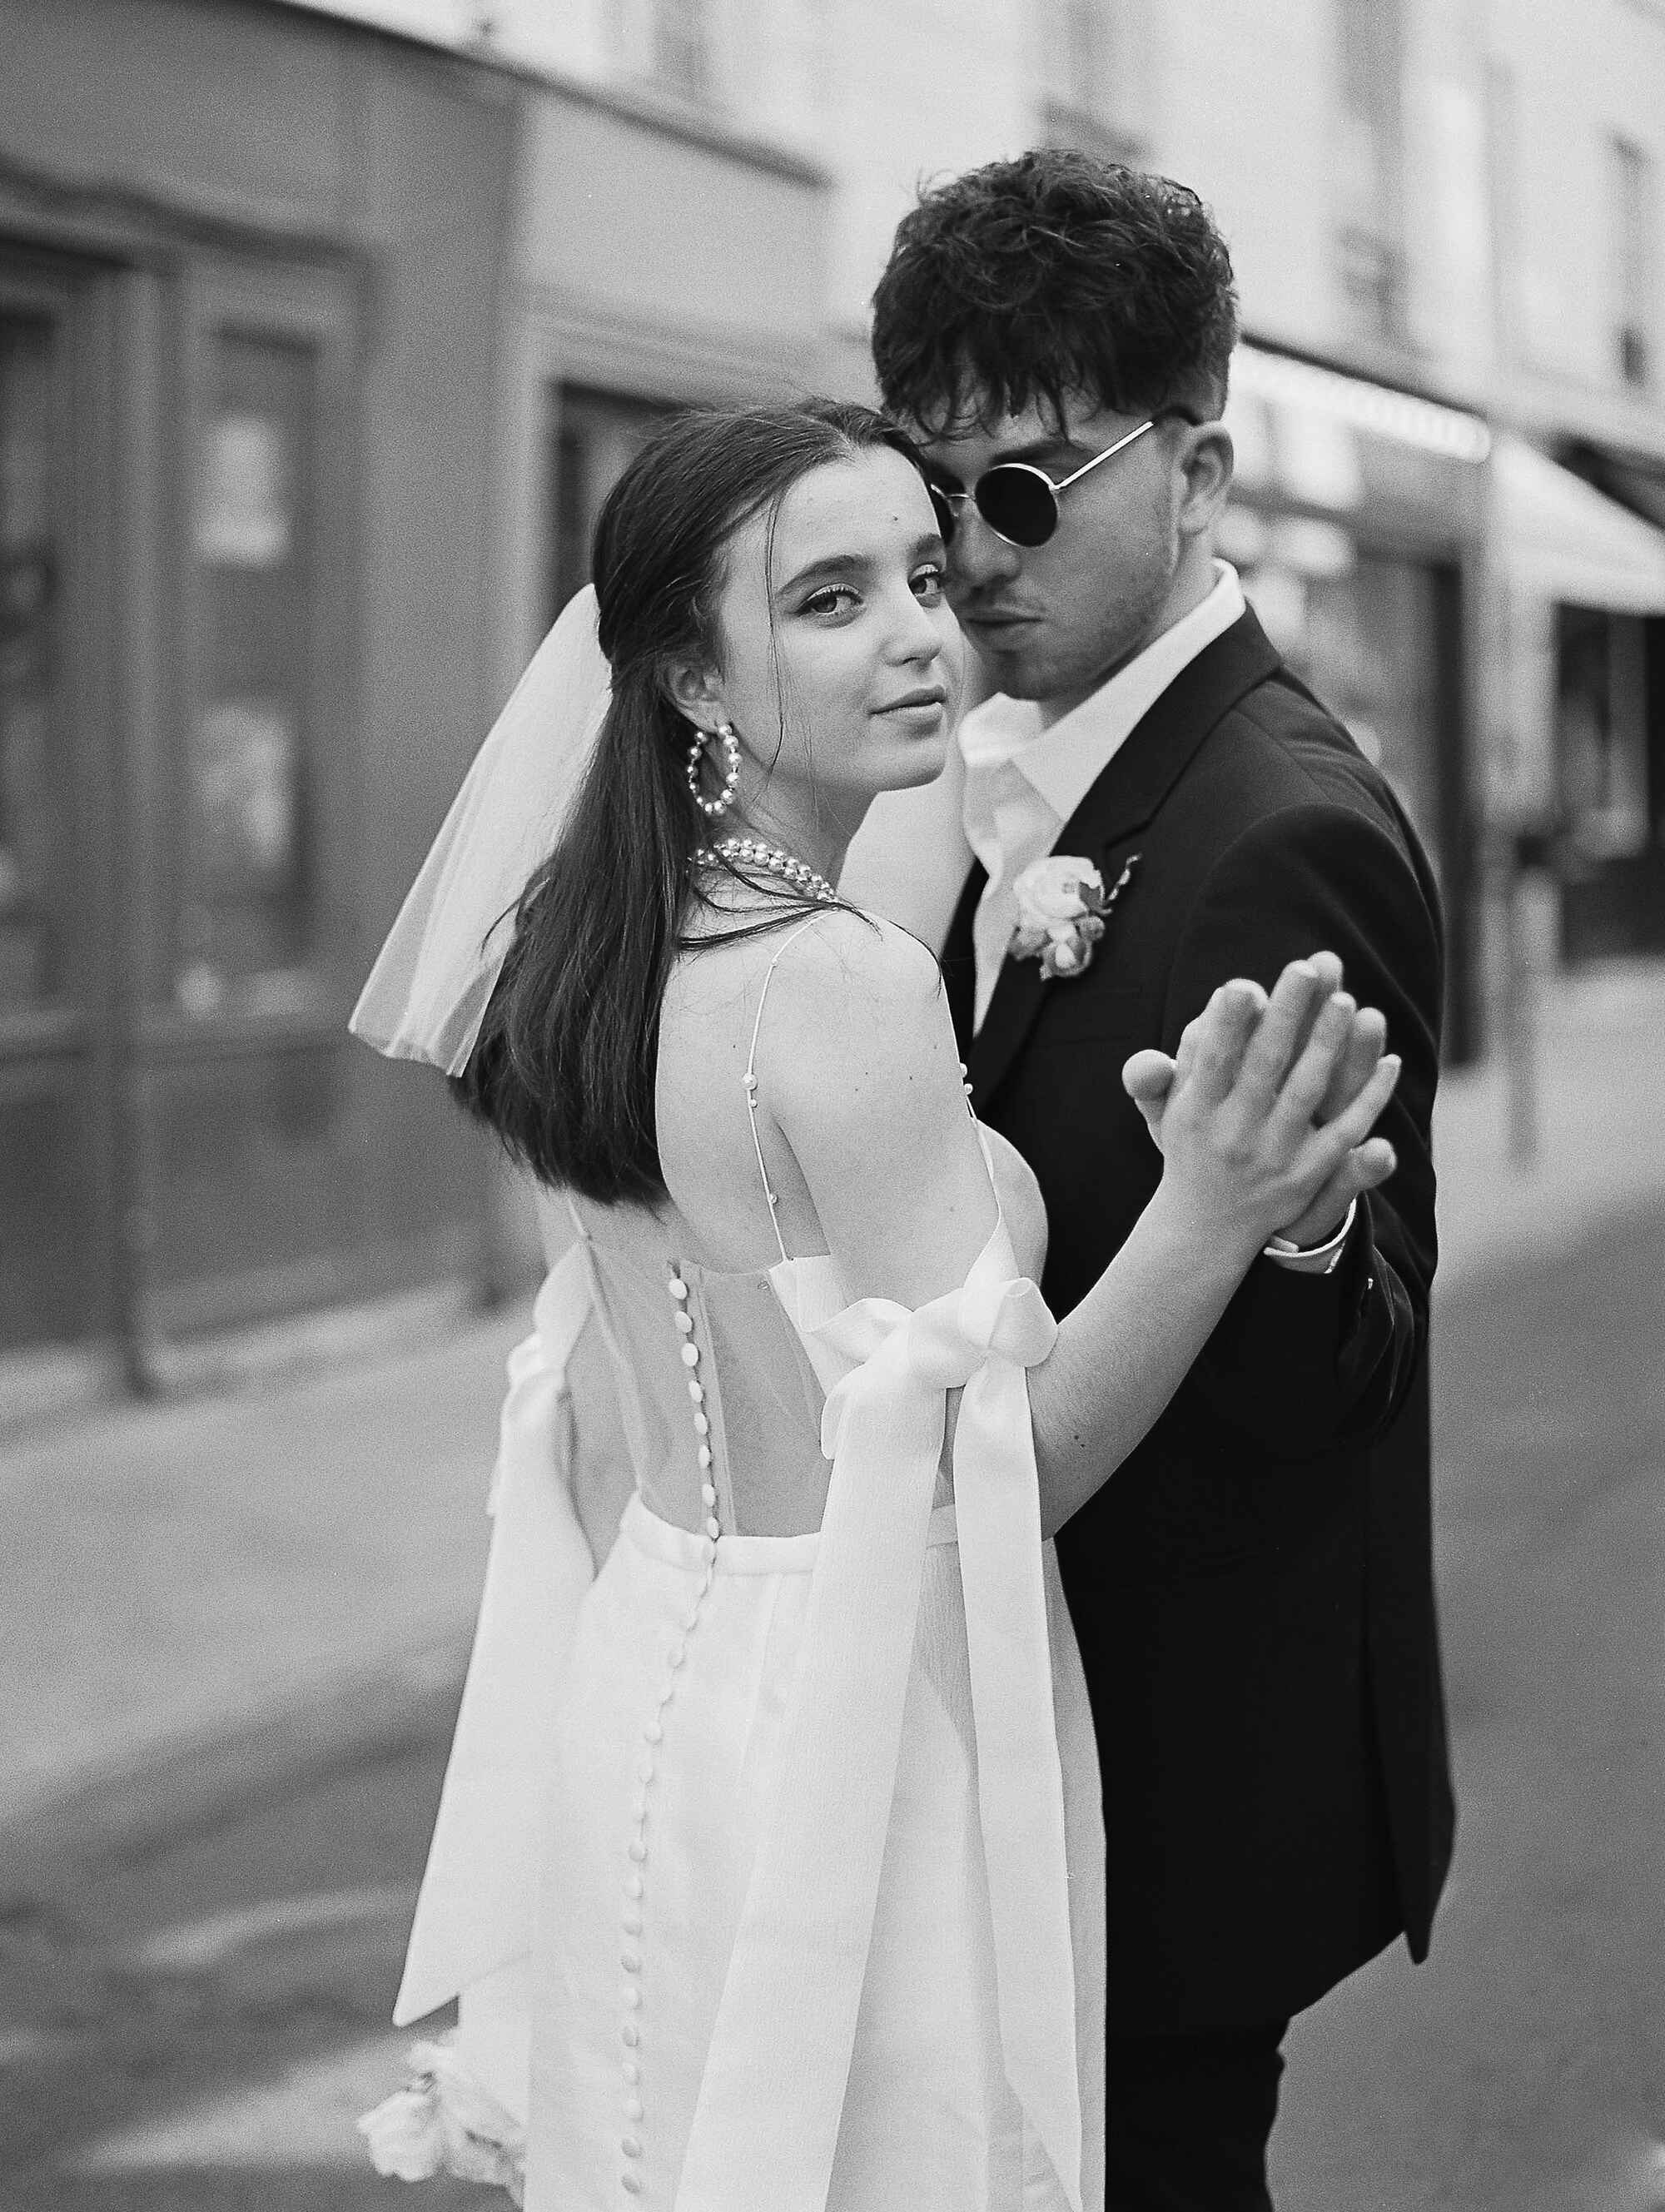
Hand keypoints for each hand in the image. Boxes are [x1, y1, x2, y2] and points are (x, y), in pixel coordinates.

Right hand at [1140, 957, 1400, 1264]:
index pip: (1213, 1058)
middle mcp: (1233, 1134)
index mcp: (1195, 1112)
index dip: (1228, 1023)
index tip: (1244, 984)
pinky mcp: (1307, 1175)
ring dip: (1329, 1045)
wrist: (1206, 1227)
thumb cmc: (1190, 1146)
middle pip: (1265, 1064)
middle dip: (1287, 1014)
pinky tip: (1390, 1061)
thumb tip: (1185, 1028)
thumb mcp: (1166, 1111)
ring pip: (1308, 1092)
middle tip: (1307, 966)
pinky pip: (1345, 1132)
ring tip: (1347, 1001)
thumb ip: (1169, 1067)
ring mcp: (1273, 1155)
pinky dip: (1370, 1097)